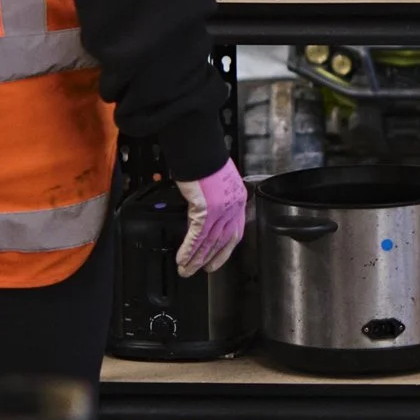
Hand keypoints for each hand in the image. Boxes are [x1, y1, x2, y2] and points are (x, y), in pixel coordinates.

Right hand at [174, 160, 247, 275]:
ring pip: (209, 242)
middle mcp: (232, 206)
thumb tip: (205, 211)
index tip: (217, 260)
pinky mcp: (206, 209)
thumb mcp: (218, 182)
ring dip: (196, 259)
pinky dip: (189, 249)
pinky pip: (197, 236)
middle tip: (200, 271)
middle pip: (222, 240)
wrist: (200, 149)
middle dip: (210, 258)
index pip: (235, 231)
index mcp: (237, 199)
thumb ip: (216, 199)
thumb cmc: (206, 160)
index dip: (225, 249)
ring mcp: (220, 209)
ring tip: (187, 270)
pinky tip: (182, 259)